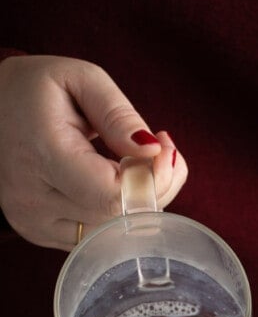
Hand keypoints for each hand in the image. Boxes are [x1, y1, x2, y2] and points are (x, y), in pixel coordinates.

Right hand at [0, 54, 187, 248]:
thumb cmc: (34, 90)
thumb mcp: (79, 79)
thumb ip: (118, 115)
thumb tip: (154, 152)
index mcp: (42, 153)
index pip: (113, 194)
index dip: (152, 180)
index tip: (166, 150)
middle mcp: (32, 198)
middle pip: (118, 218)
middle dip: (155, 188)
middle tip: (161, 154)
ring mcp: (34, 222)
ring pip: (112, 234)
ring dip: (139, 204)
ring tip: (137, 165)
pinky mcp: (39, 234)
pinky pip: (97, 237)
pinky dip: (116, 214)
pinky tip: (114, 183)